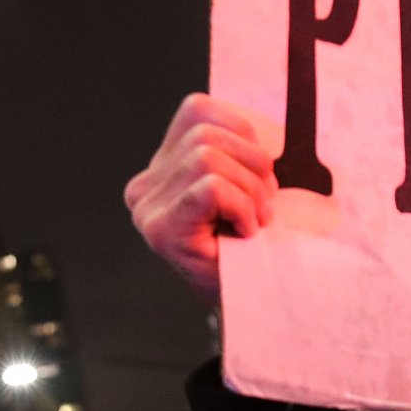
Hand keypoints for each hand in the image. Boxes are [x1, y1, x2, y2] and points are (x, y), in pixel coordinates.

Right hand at [124, 94, 282, 301]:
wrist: (248, 303)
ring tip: (255, 219)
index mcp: (162, 165)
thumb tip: (266, 128)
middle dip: (253, 164)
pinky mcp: (161, 230)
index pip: (198, 108)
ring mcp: (148, 208)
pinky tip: (245, 232)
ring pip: (207, 156)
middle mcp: (145, 185)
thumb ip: (237, 148)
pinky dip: (241, 206)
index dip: (242, 133)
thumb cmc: (250, 244)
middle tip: (264, 204)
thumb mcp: (244, 182)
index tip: (257, 175)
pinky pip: (211, 187)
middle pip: (206, 132)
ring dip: (250, 189)